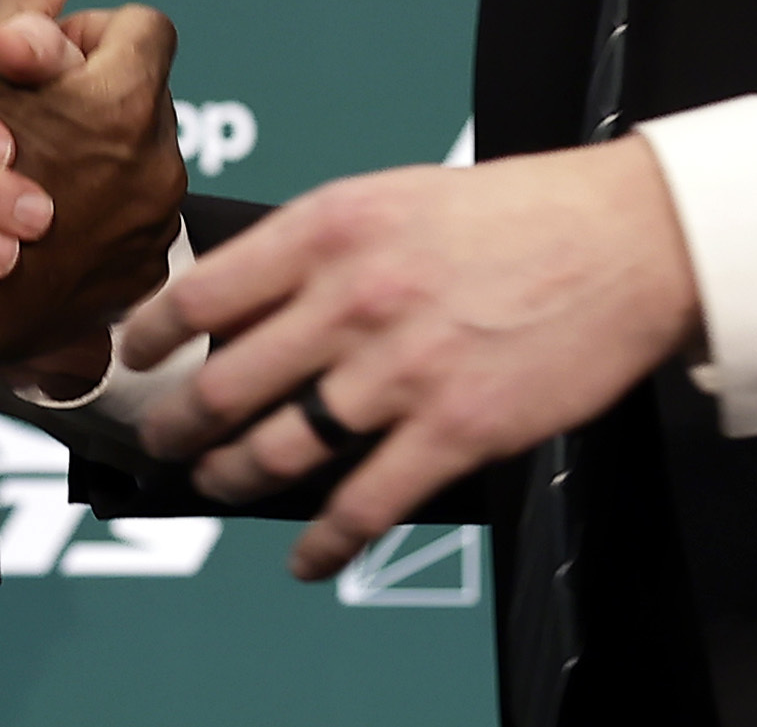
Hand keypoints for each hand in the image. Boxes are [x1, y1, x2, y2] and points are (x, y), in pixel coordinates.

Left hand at [117, 138, 695, 581]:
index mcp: (330, 230)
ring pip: (278, 449)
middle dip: (176, 426)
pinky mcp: (453, 430)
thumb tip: (247, 304)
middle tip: (160, 442)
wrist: (624, 240)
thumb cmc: (514, 213)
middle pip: (226, 385)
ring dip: (231, 478)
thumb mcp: (393, 198)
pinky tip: (305, 558)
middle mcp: (351, 299)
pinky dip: (322, 544)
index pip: (203, 292)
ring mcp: (400, 370)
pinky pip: (363, 504)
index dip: (151, 336)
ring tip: (213, 484)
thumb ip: (318, 248)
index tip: (132, 358)